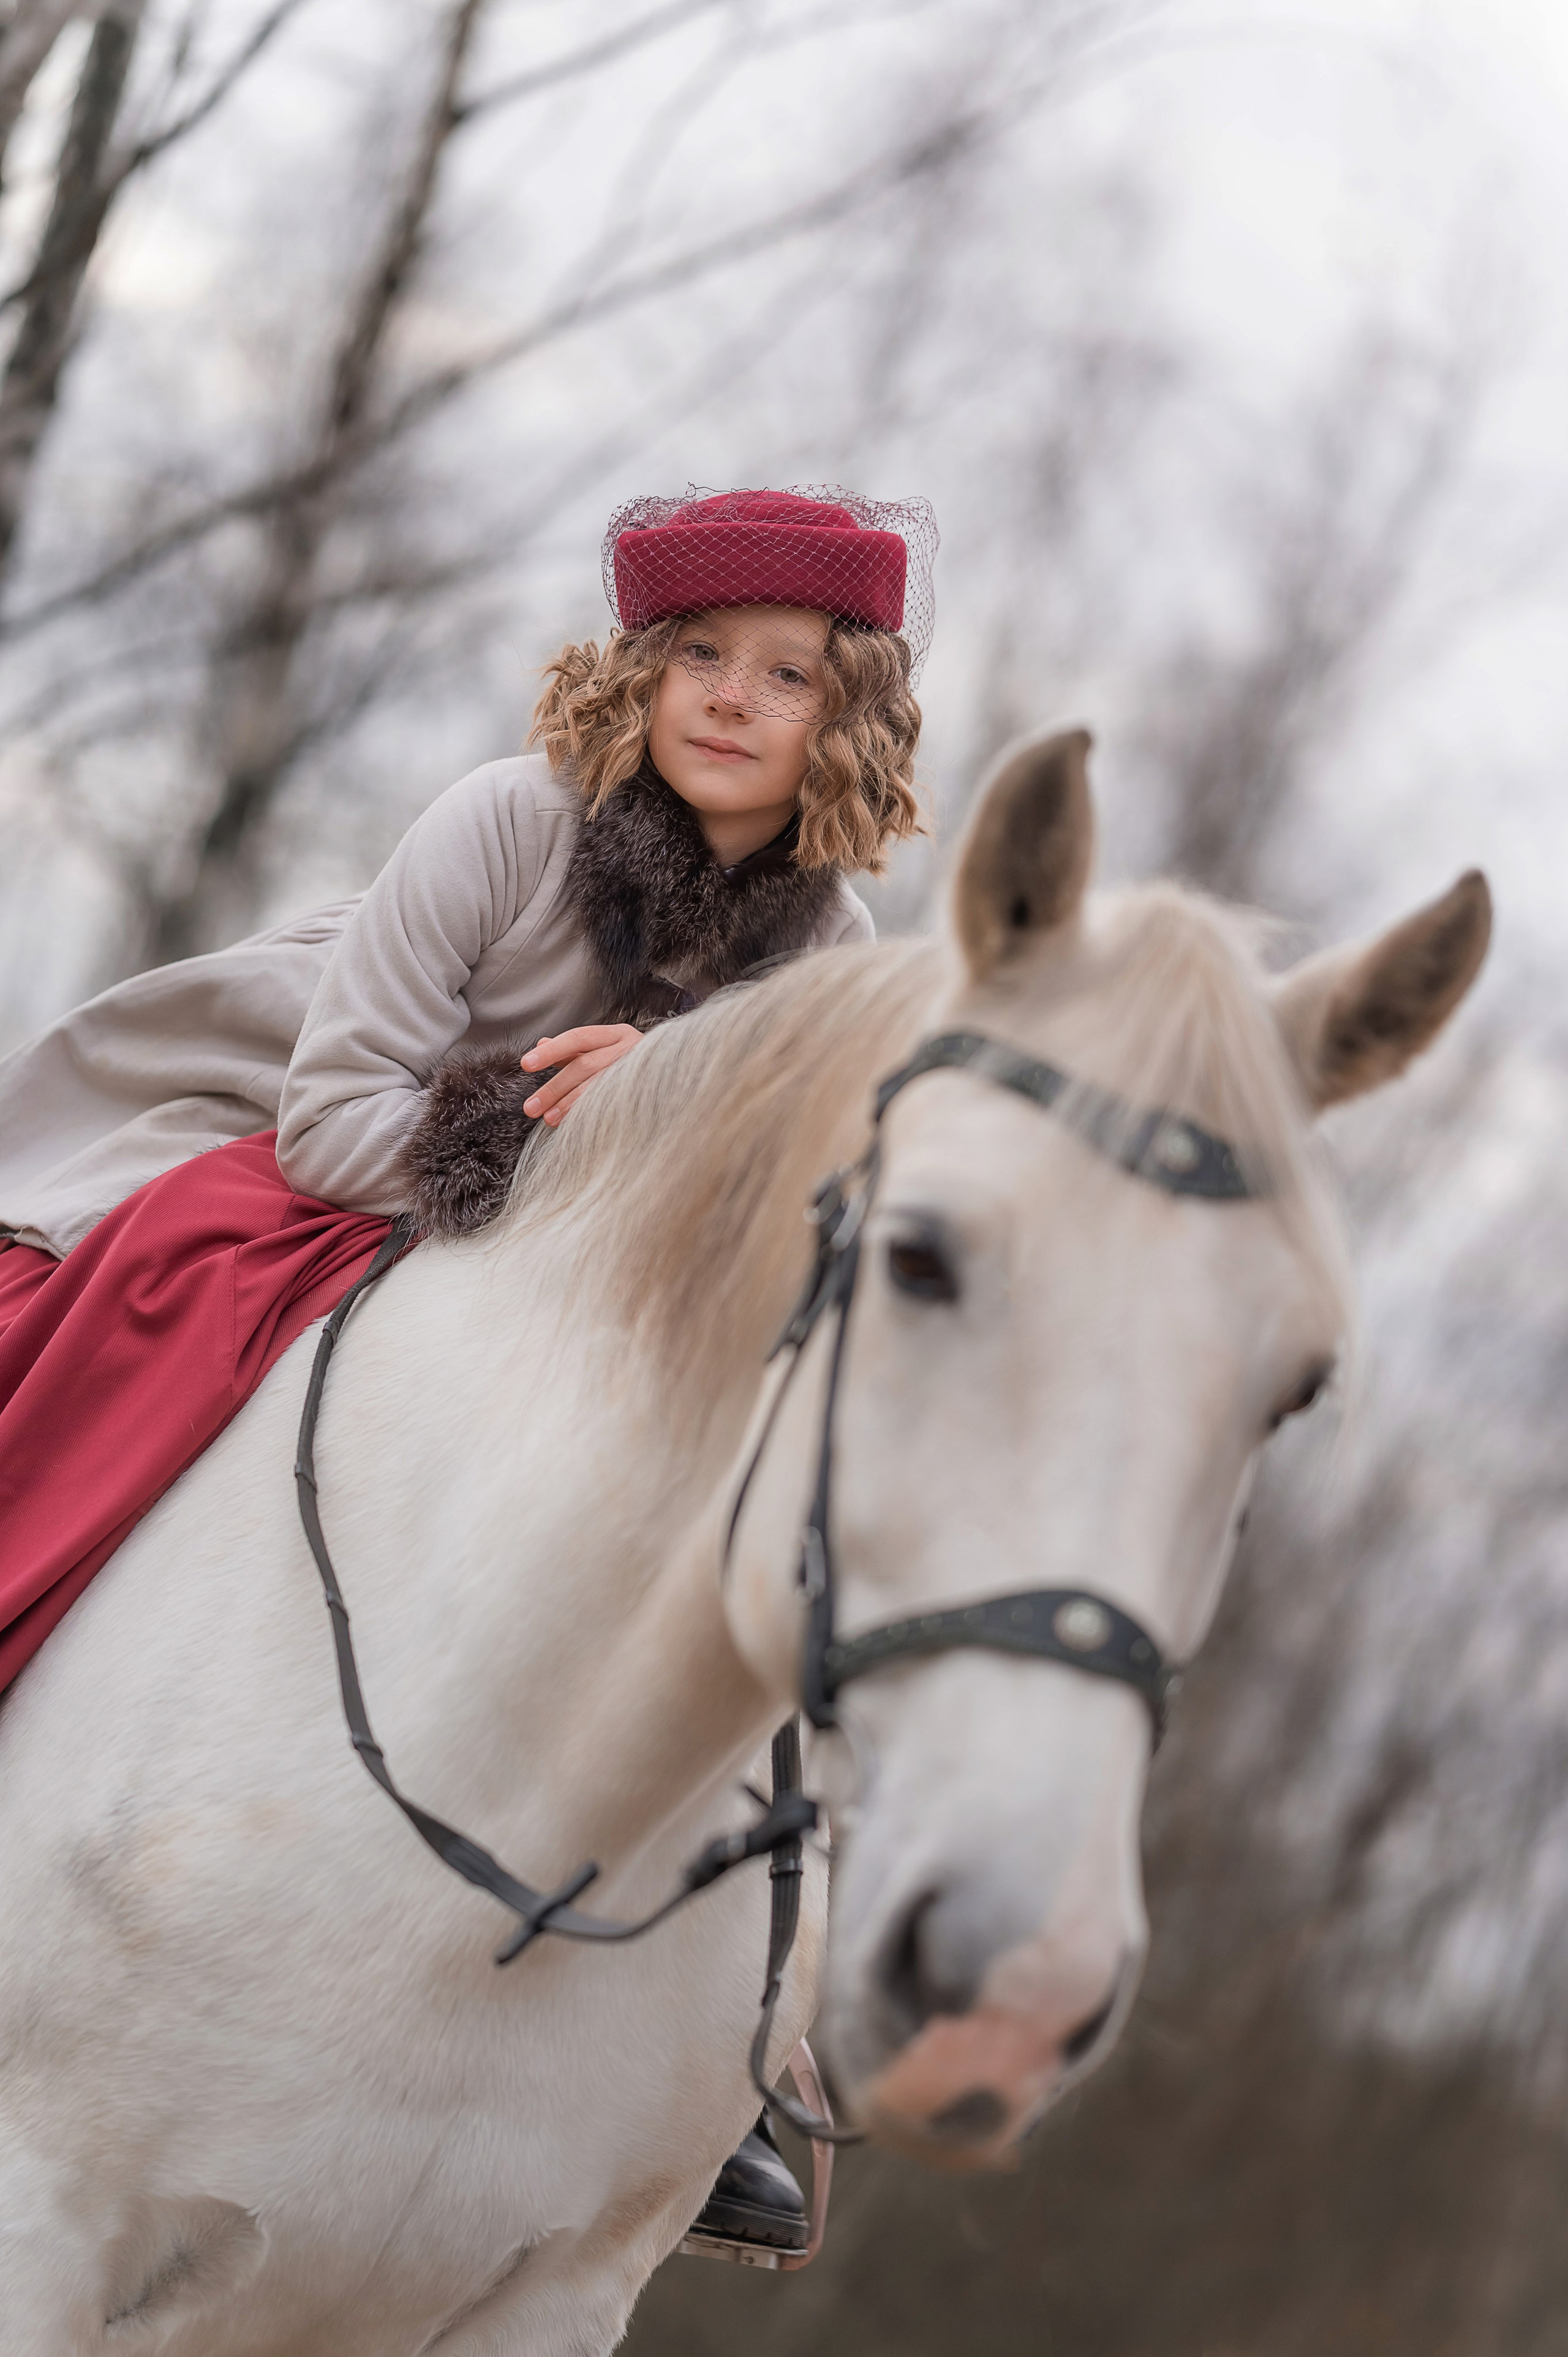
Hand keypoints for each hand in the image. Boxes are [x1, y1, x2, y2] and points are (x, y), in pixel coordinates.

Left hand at [521, 1024, 642, 1125]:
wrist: (680, 1077)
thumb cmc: (632, 1065)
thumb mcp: (603, 1051)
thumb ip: (573, 1049)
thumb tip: (540, 1044)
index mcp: (617, 1034)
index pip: (578, 1037)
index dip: (551, 1051)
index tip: (526, 1065)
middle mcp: (630, 1048)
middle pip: (585, 1065)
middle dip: (554, 1087)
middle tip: (531, 1107)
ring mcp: (640, 1071)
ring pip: (598, 1086)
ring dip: (569, 1104)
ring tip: (548, 1119)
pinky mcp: (647, 1093)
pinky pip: (613, 1104)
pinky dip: (590, 1113)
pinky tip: (574, 1125)